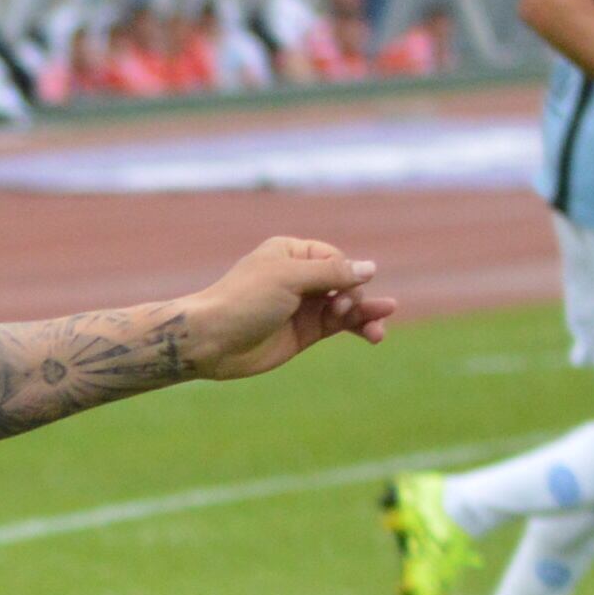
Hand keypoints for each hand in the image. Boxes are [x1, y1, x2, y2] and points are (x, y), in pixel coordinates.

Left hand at [180, 237, 397, 379]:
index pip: (335, 258)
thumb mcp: (288, 278)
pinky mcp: (304, 333)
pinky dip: (357, 327)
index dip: (346, 273)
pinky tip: (375, 332)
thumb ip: (331, 273)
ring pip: (346, 306)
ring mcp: (302, 307)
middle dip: (356, 296)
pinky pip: (338, 326)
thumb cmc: (243, 301)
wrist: (210, 341)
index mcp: (291, 253)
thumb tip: (370, 268)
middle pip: (344, 282)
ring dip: (366, 313)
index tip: (342, 290)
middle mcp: (299, 278)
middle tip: (346, 310)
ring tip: (383, 322)